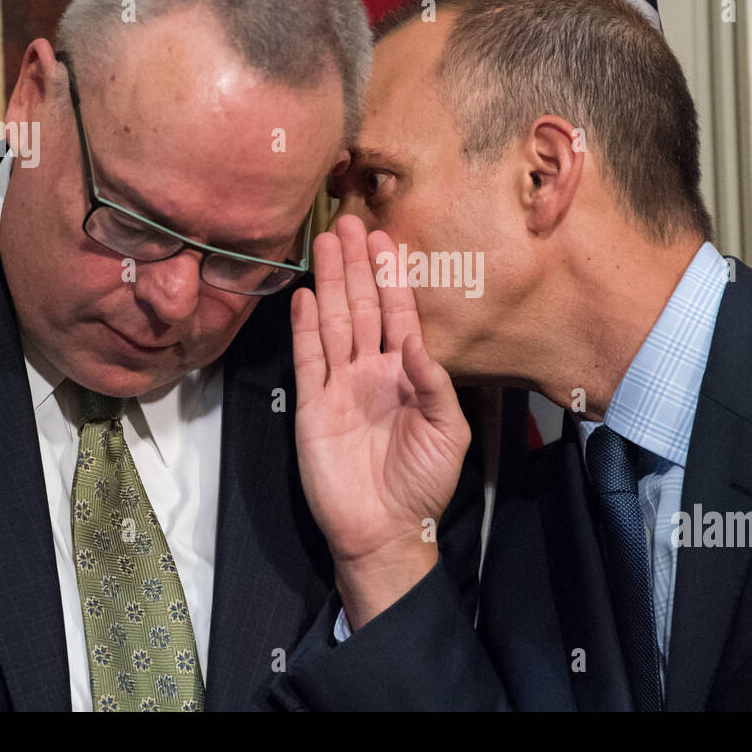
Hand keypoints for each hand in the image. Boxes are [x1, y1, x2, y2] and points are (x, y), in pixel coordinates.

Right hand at [291, 215, 470, 628]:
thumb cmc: (423, 483)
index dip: (390, 278)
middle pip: (361, 308)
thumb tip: (418, 339)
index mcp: (407, 374)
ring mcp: (339, 386)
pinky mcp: (312, 406)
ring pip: (333, 323)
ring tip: (324, 244)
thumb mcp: (448, 432)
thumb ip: (436, 384)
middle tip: (348, 222)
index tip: (384, 239)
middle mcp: (371, 371)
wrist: (384, 530)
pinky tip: (303, 296)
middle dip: (356, 266)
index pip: (398, 315)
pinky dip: (304, 328)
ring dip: (329, 284)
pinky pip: (308, 359)